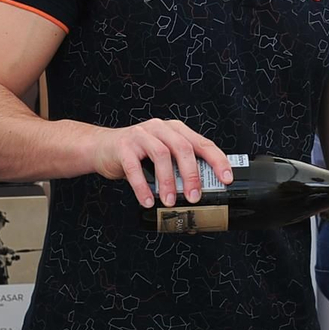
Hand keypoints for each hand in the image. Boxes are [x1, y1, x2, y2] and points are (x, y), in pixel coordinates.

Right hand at [87, 119, 231, 206]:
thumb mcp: (162, 155)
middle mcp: (160, 128)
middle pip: (183, 148)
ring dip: (168, 182)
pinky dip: (142, 187)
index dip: (217, 160)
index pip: (202, 143)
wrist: (102, 148)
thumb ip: (179, 166)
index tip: (226, 179)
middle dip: (192, 175)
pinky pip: (135, 168)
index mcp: (175, 130)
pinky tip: (147, 201)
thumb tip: (202, 193)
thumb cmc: (138, 154)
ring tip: (171, 201)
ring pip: (161, 155)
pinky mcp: (123, 147)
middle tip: (195, 197)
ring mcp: (141, 135)